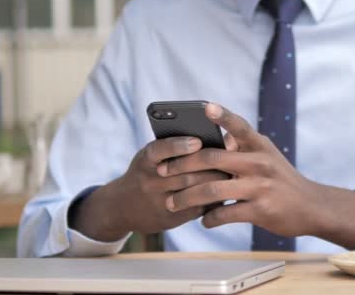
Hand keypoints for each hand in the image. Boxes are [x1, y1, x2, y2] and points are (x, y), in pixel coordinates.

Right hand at [68, 136, 229, 241]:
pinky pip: (195, 208)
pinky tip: (224, 190)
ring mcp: (158, 202)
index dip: (178, 146)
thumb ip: (176, 145)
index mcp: (145, 160)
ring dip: (214, 182)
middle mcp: (149, 181)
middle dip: (208, 165)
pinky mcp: (169, 219)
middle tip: (230, 158)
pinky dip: (211, 199)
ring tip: (232, 172)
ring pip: (191, 191)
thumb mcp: (152, 155)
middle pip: (183, 173)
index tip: (197, 141)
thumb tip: (219, 136)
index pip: (159, 150)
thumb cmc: (148, 172)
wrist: (122, 206)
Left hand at [162, 103, 354, 248]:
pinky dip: (209, 218)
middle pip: (212, 158)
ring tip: (171, 203)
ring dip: (187, 197)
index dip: (223, 115)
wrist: (312, 207)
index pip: (239, 126)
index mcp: (260, 145)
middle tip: (162, 170)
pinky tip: (203, 220)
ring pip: (212, 189)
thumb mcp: (267, 156)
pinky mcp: (260, 210)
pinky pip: (224, 213)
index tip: (205, 107)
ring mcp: (260, 186)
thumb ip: (242, 149)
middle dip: (181, 165)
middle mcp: (259, 162)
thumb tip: (209, 142)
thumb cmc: (283, 180)